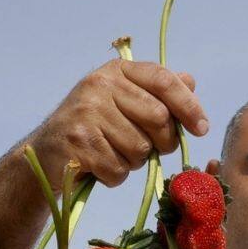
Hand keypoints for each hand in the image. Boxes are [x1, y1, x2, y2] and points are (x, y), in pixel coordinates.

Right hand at [28, 60, 207, 191]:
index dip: (189, 105)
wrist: (45, 154)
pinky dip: (115, 176)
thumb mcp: (123, 103)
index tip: (202, 129)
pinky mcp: (78, 143)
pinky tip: (99, 167)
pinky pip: (119, 170)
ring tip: (115, 154)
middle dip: (163, 142)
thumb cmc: (94, 129)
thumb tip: (190, 81)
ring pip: (140, 149)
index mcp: (116, 72)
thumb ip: (156, 93)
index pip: (163, 80)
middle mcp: (99, 85)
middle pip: (159, 118)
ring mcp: (87, 113)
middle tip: (150, 149)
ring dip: (134, 162)